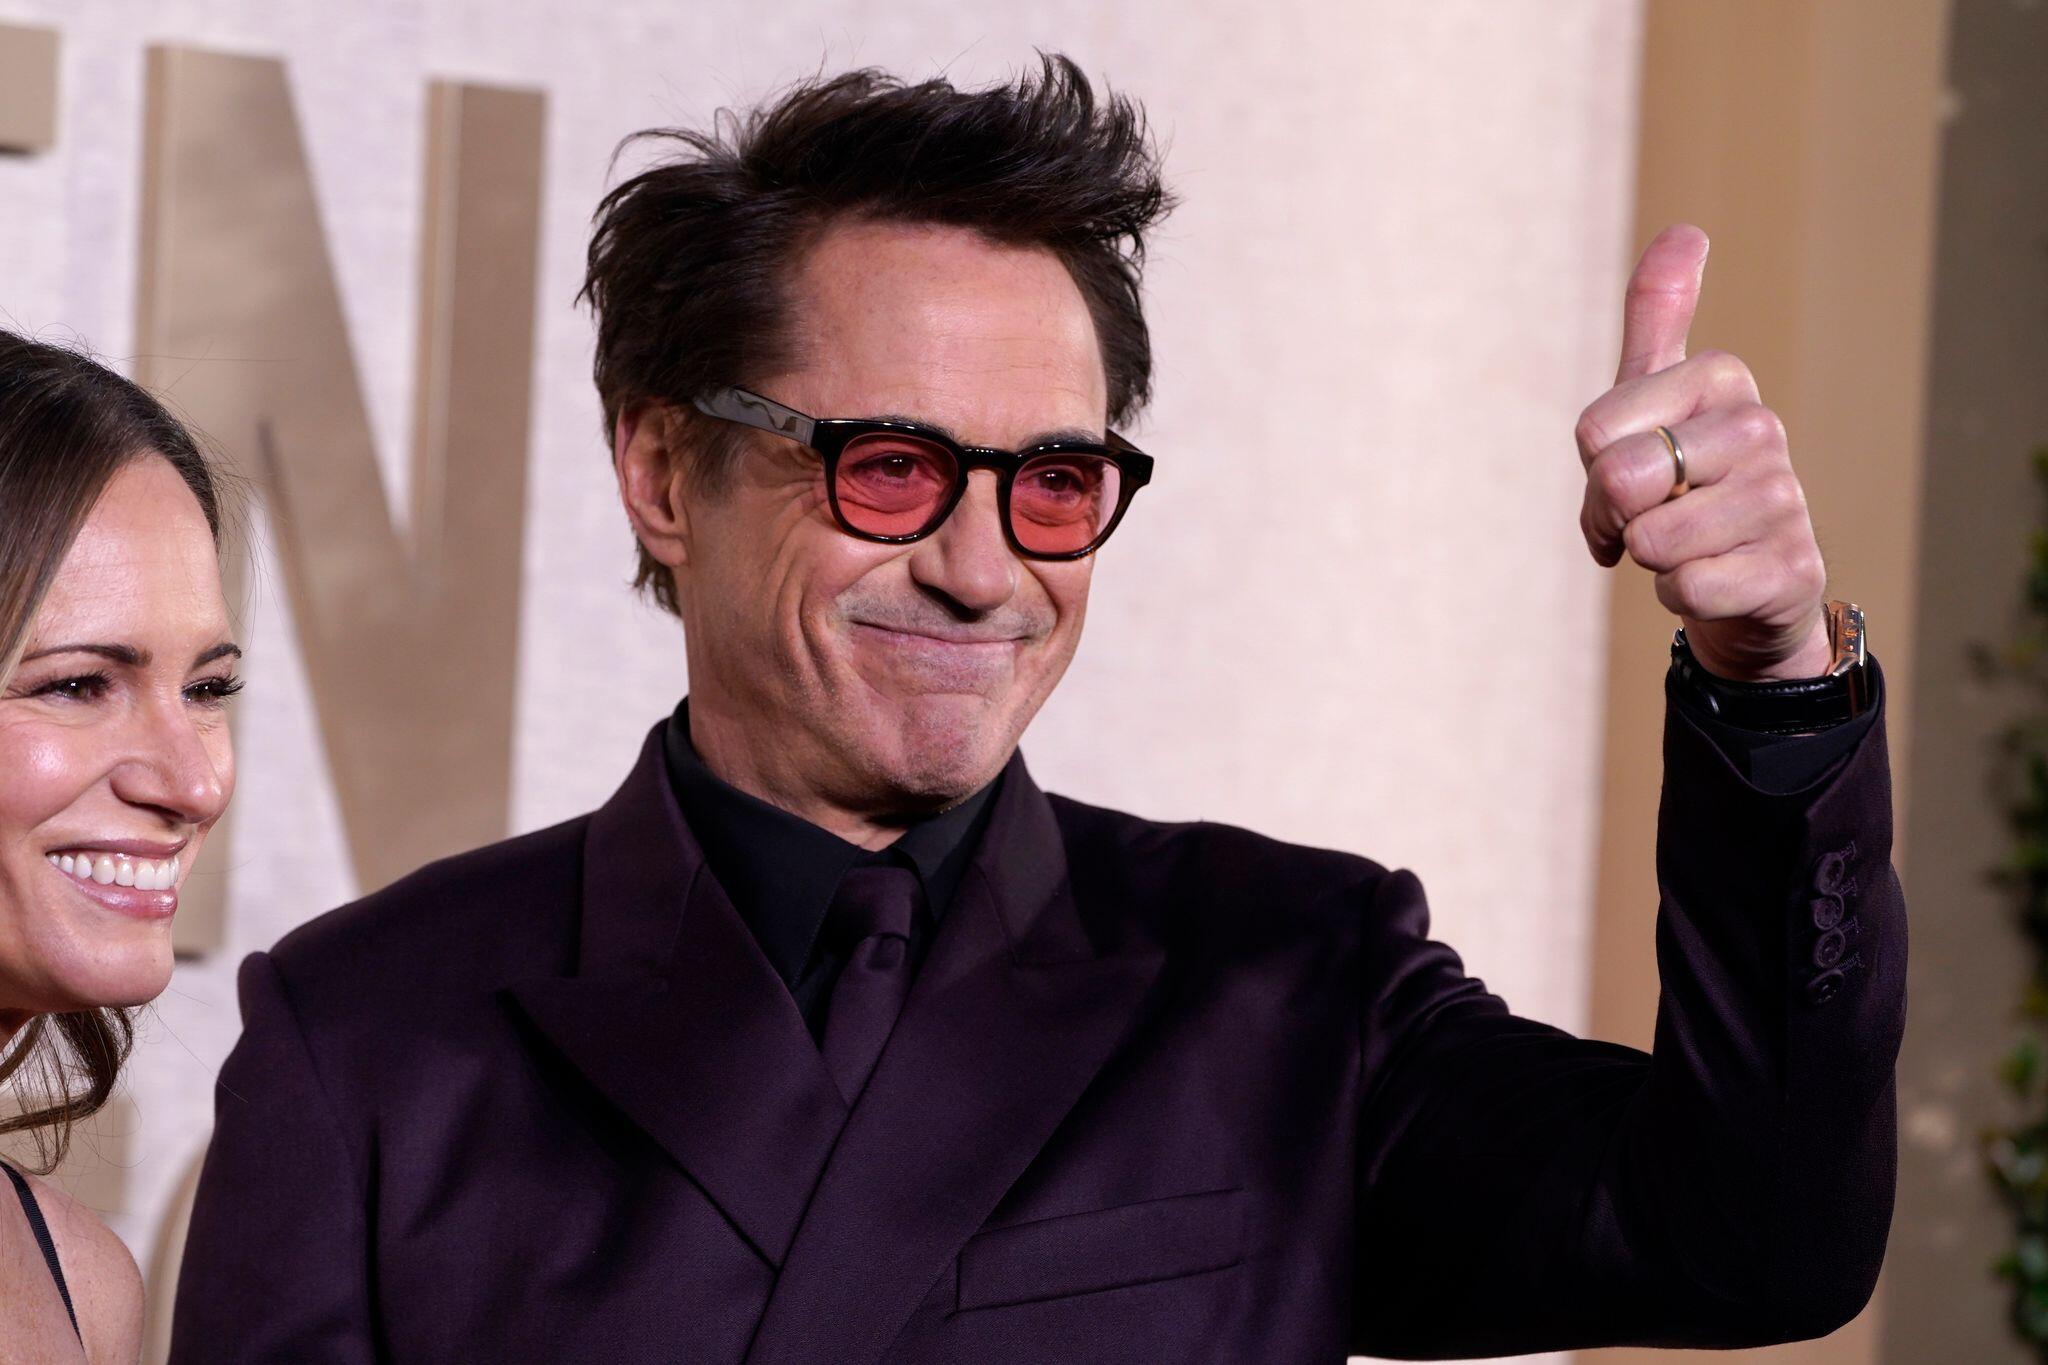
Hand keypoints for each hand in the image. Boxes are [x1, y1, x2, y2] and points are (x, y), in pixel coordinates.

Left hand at [1576, 224, 1830, 681]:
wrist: (1744, 583)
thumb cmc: (1682, 482)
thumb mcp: (1655, 396)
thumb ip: (1656, 315)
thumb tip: (1686, 230)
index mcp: (1720, 377)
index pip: (1595, 434)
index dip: (1593, 475)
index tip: (1629, 479)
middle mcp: (1760, 428)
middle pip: (1621, 480)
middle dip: (1615, 518)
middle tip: (1650, 518)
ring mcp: (1783, 499)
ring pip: (1654, 541)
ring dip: (1652, 560)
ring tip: (1689, 547)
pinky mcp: (1791, 568)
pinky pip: (1688, 589)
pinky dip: (1682, 597)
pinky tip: (1714, 579)